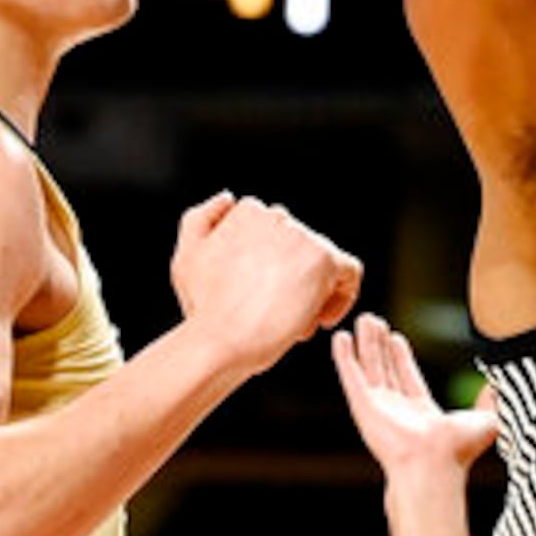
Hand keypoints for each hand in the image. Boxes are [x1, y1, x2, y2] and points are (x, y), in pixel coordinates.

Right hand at [170, 193, 363, 367]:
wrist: (221, 338)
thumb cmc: (204, 307)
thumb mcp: (186, 257)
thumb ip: (200, 220)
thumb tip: (228, 197)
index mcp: (246, 211)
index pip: (276, 236)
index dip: (272, 269)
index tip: (262, 297)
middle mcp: (277, 216)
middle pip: (300, 250)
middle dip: (291, 282)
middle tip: (280, 317)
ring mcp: (302, 235)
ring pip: (322, 264)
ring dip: (311, 293)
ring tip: (295, 325)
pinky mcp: (323, 260)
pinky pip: (349, 271)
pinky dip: (341, 296)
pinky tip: (320, 320)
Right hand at [330, 312, 498, 490]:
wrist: (434, 463)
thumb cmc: (459, 450)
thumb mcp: (486, 420)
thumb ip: (492, 401)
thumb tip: (503, 387)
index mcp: (422, 414)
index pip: (408, 377)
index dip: (401, 357)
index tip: (396, 337)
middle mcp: (397, 410)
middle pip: (385, 369)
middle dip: (380, 345)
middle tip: (374, 321)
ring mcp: (378, 408)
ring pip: (369, 367)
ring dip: (365, 344)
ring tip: (363, 319)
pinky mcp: (363, 406)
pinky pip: (351, 376)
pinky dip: (344, 357)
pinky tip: (341, 337)